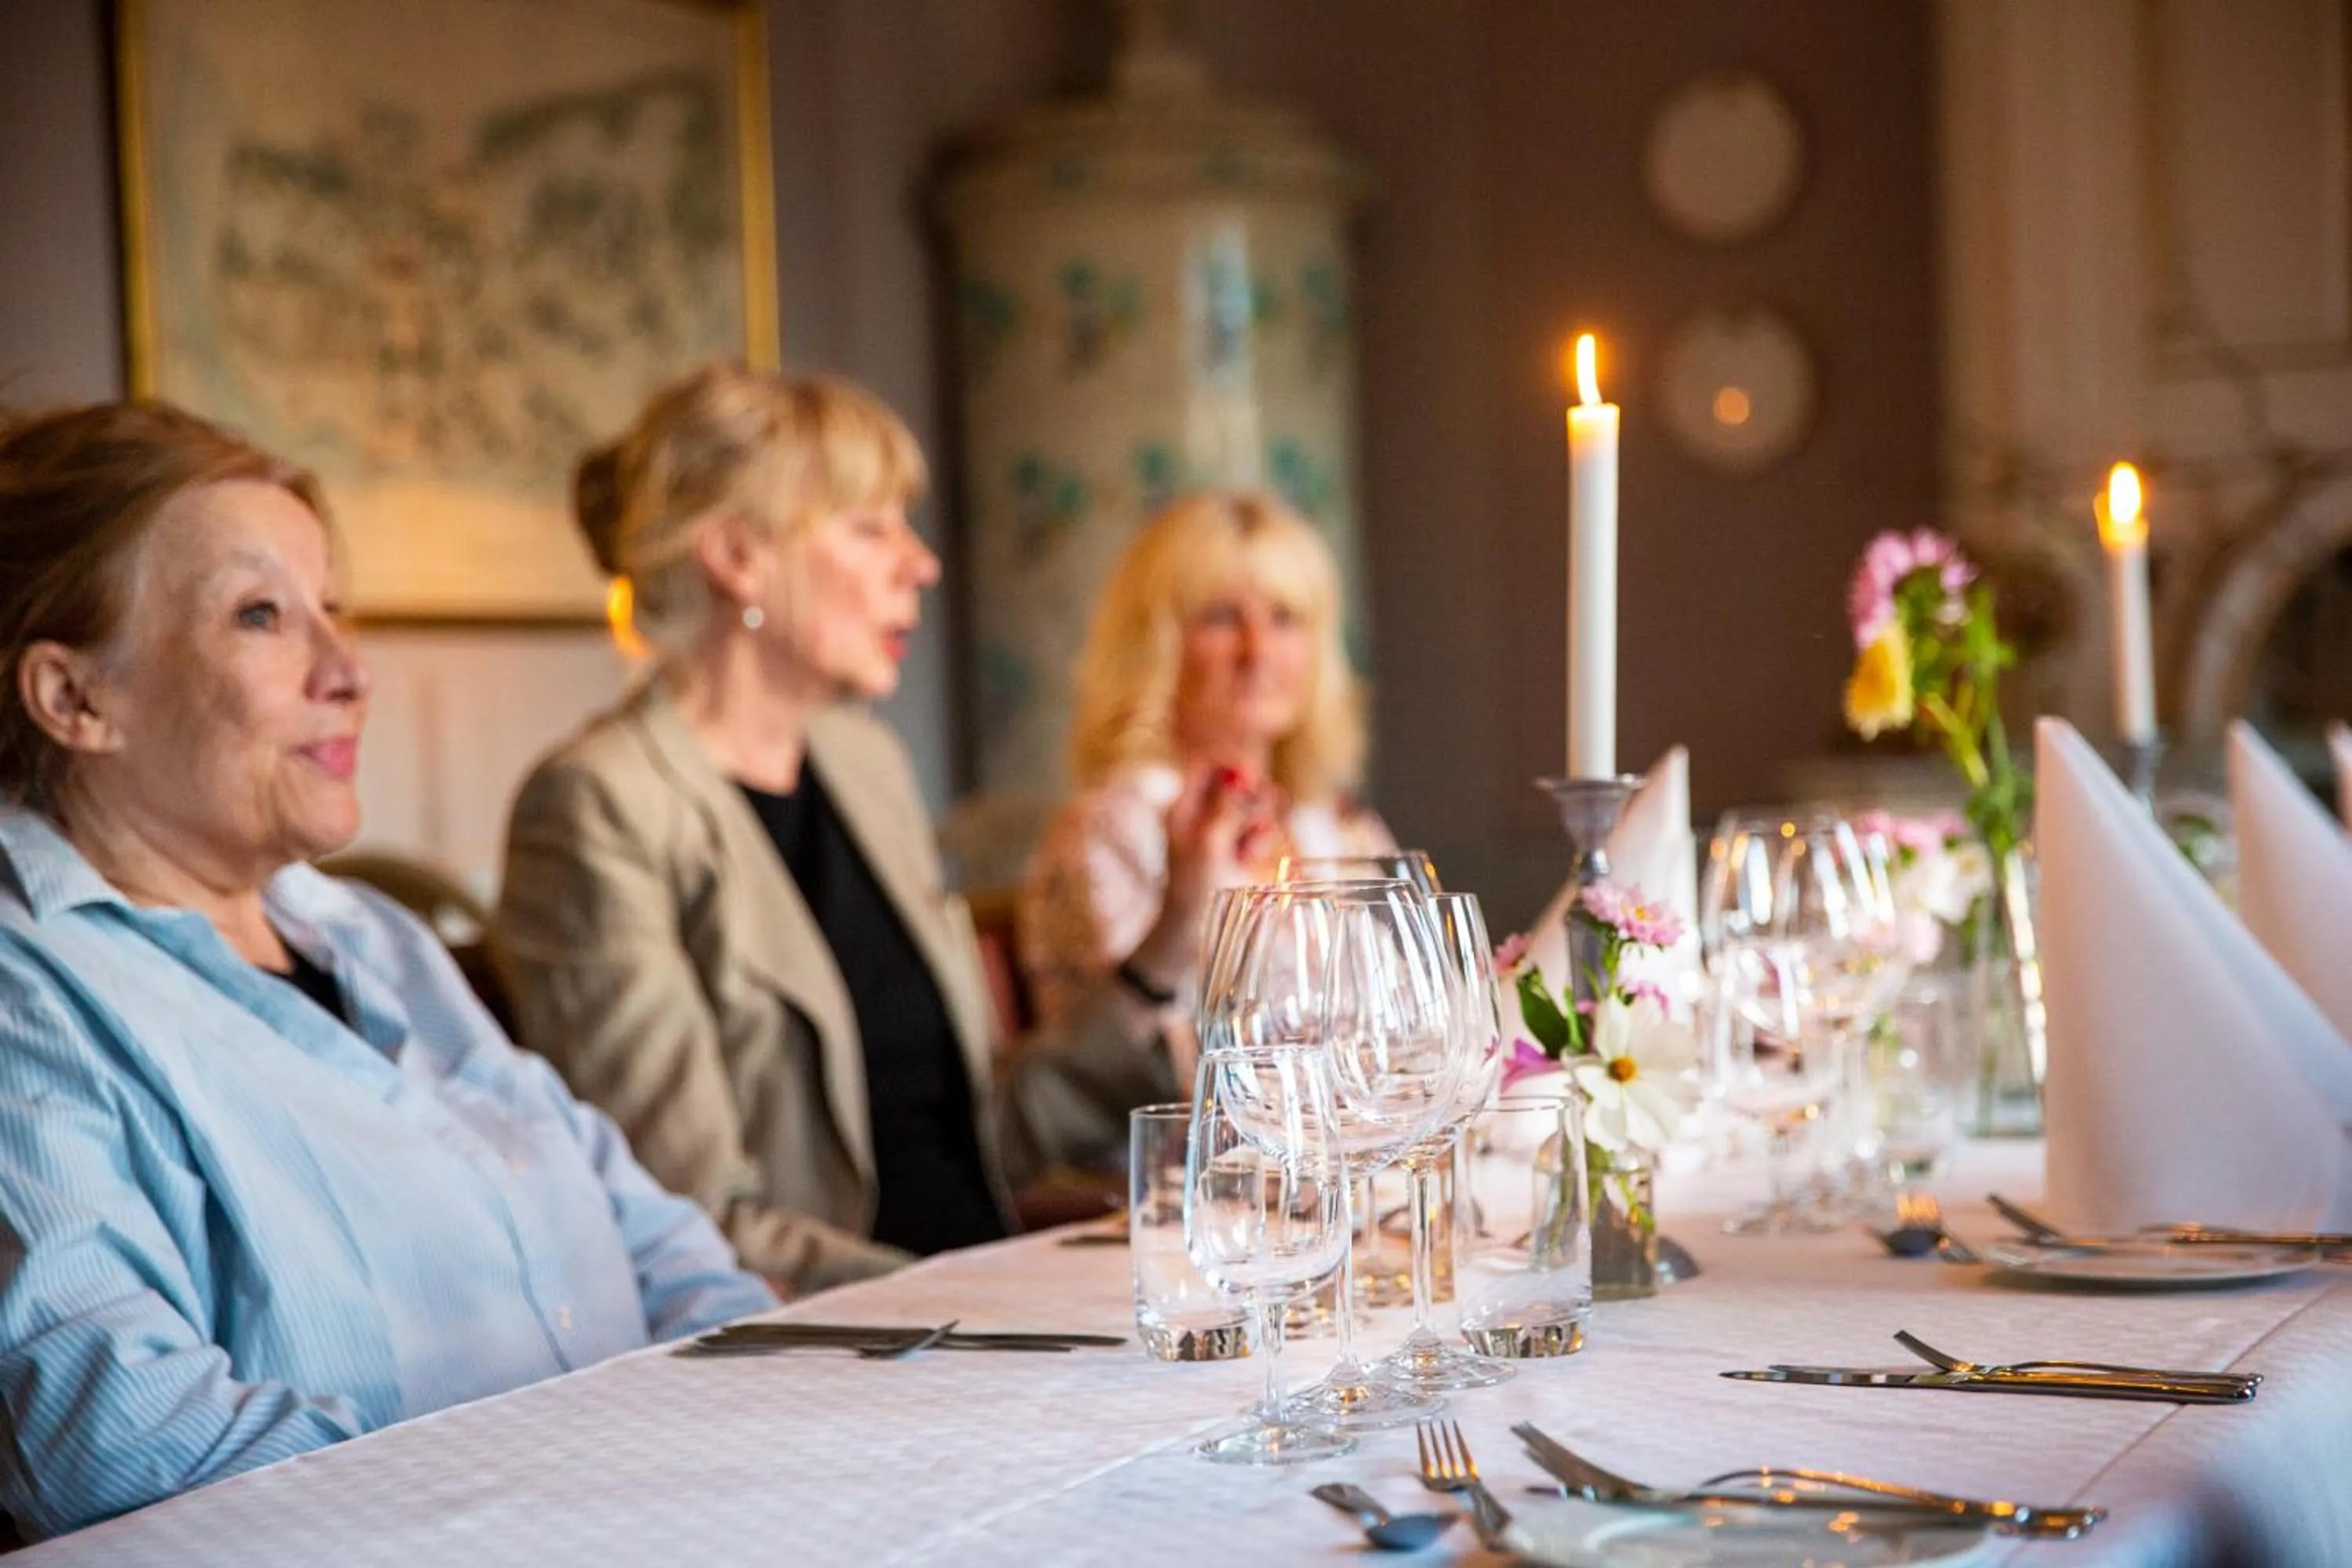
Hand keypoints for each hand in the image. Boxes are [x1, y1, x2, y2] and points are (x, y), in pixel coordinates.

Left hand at [1124, 761, 1279, 993]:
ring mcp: (1220, 834)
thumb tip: (1239, 773)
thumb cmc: (1192, 889)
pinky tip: (1253, 855)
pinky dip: (1260, 838)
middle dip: (1252, 796)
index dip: (1231, 766)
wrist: (1190, 934)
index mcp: (1183, 807)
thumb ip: (1225, 806)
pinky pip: (1257, 831)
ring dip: (1259, 819)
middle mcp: (1201, 816)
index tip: (1250, 779)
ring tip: (1252, 845)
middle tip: (1255, 816)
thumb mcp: (1208, 844)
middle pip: (1236, 782)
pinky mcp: (1236, 853)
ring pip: (1251, 807)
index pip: (1207, 765)